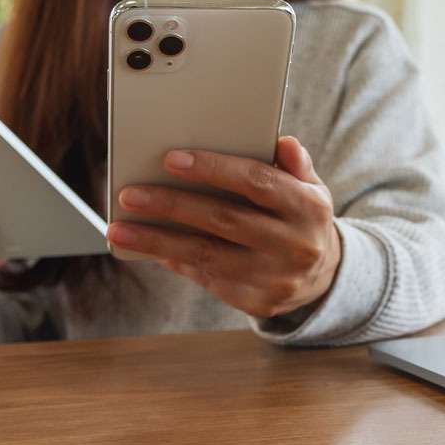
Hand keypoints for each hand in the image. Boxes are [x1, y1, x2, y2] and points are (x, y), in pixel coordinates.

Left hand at [106, 136, 340, 317]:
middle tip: (130, 195)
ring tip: (119, 230)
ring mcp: (274, 279)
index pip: (257, 182)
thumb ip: (293, 165)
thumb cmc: (300, 219)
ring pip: (206, 256)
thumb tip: (281, 142)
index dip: (213, 169)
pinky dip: (174, 261)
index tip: (170, 159)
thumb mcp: (310, 188)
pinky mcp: (256, 303)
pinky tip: (148, 247)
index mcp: (308, 208)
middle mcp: (294, 246)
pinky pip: (206, 278)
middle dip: (171, 206)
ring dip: (157, 242)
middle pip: (223, 220)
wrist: (324, 278)